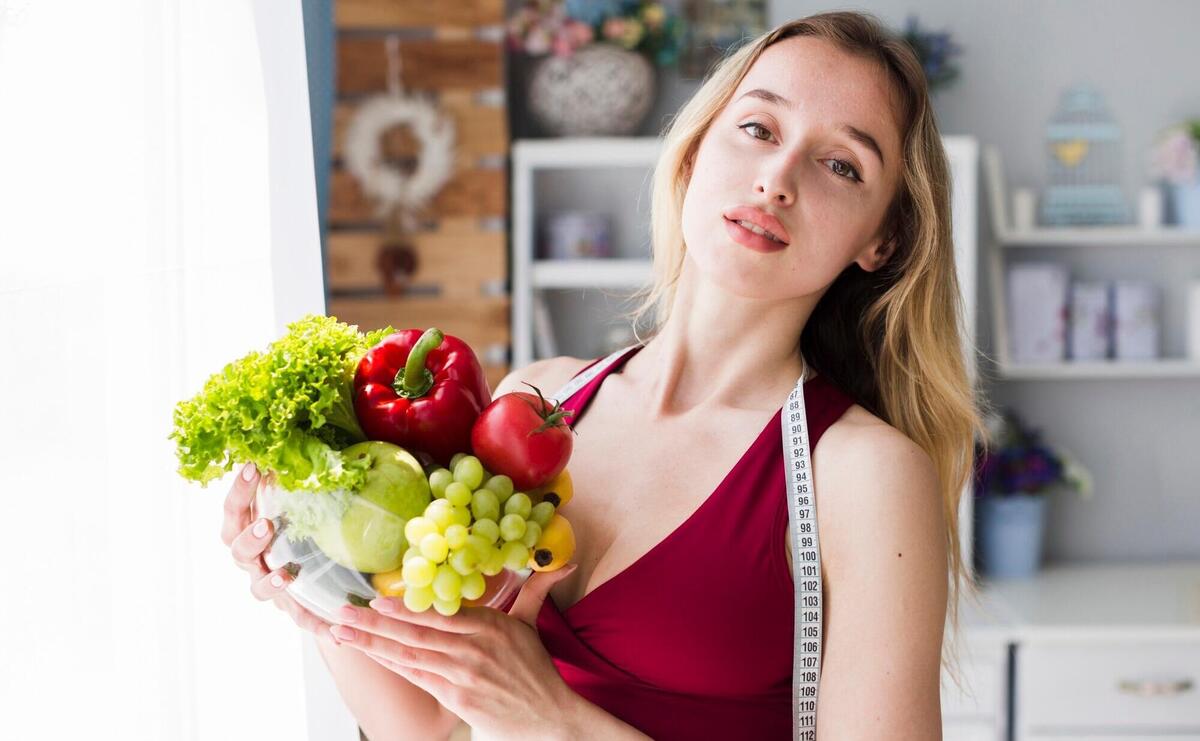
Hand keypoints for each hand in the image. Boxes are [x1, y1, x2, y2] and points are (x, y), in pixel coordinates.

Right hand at [222, 462, 336, 646]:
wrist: (324, 572)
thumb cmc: (309, 524)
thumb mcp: (309, 502)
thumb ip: (313, 478)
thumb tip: (337, 447)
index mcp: (250, 527)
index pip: (235, 510)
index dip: (239, 490)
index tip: (252, 466)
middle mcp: (252, 558)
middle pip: (237, 551)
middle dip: (249, 539)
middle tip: (266, 527)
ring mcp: (268, 584)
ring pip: (259, 588)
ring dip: (270, 581)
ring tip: (286, 575)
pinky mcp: (292, 608)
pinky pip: (300, 618)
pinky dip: (313, 623)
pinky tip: (329, 629)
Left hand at [329, 565, 580, 740]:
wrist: (550, 716)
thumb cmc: (537, 671)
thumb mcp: (532, 624)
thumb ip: (535, 590)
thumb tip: (562, 562)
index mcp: (489, 623)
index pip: (437, 612)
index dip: (403, 607)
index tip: (374, 599)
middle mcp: (473, 644)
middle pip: (415, 631)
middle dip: (373, 622)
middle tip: (341, 612)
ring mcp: (464, 672)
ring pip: (409, 653)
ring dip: (371, 643)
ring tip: (342, 633)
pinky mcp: (458, 697)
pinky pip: (417, 677)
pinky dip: (391, 665)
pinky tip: (371, 655)